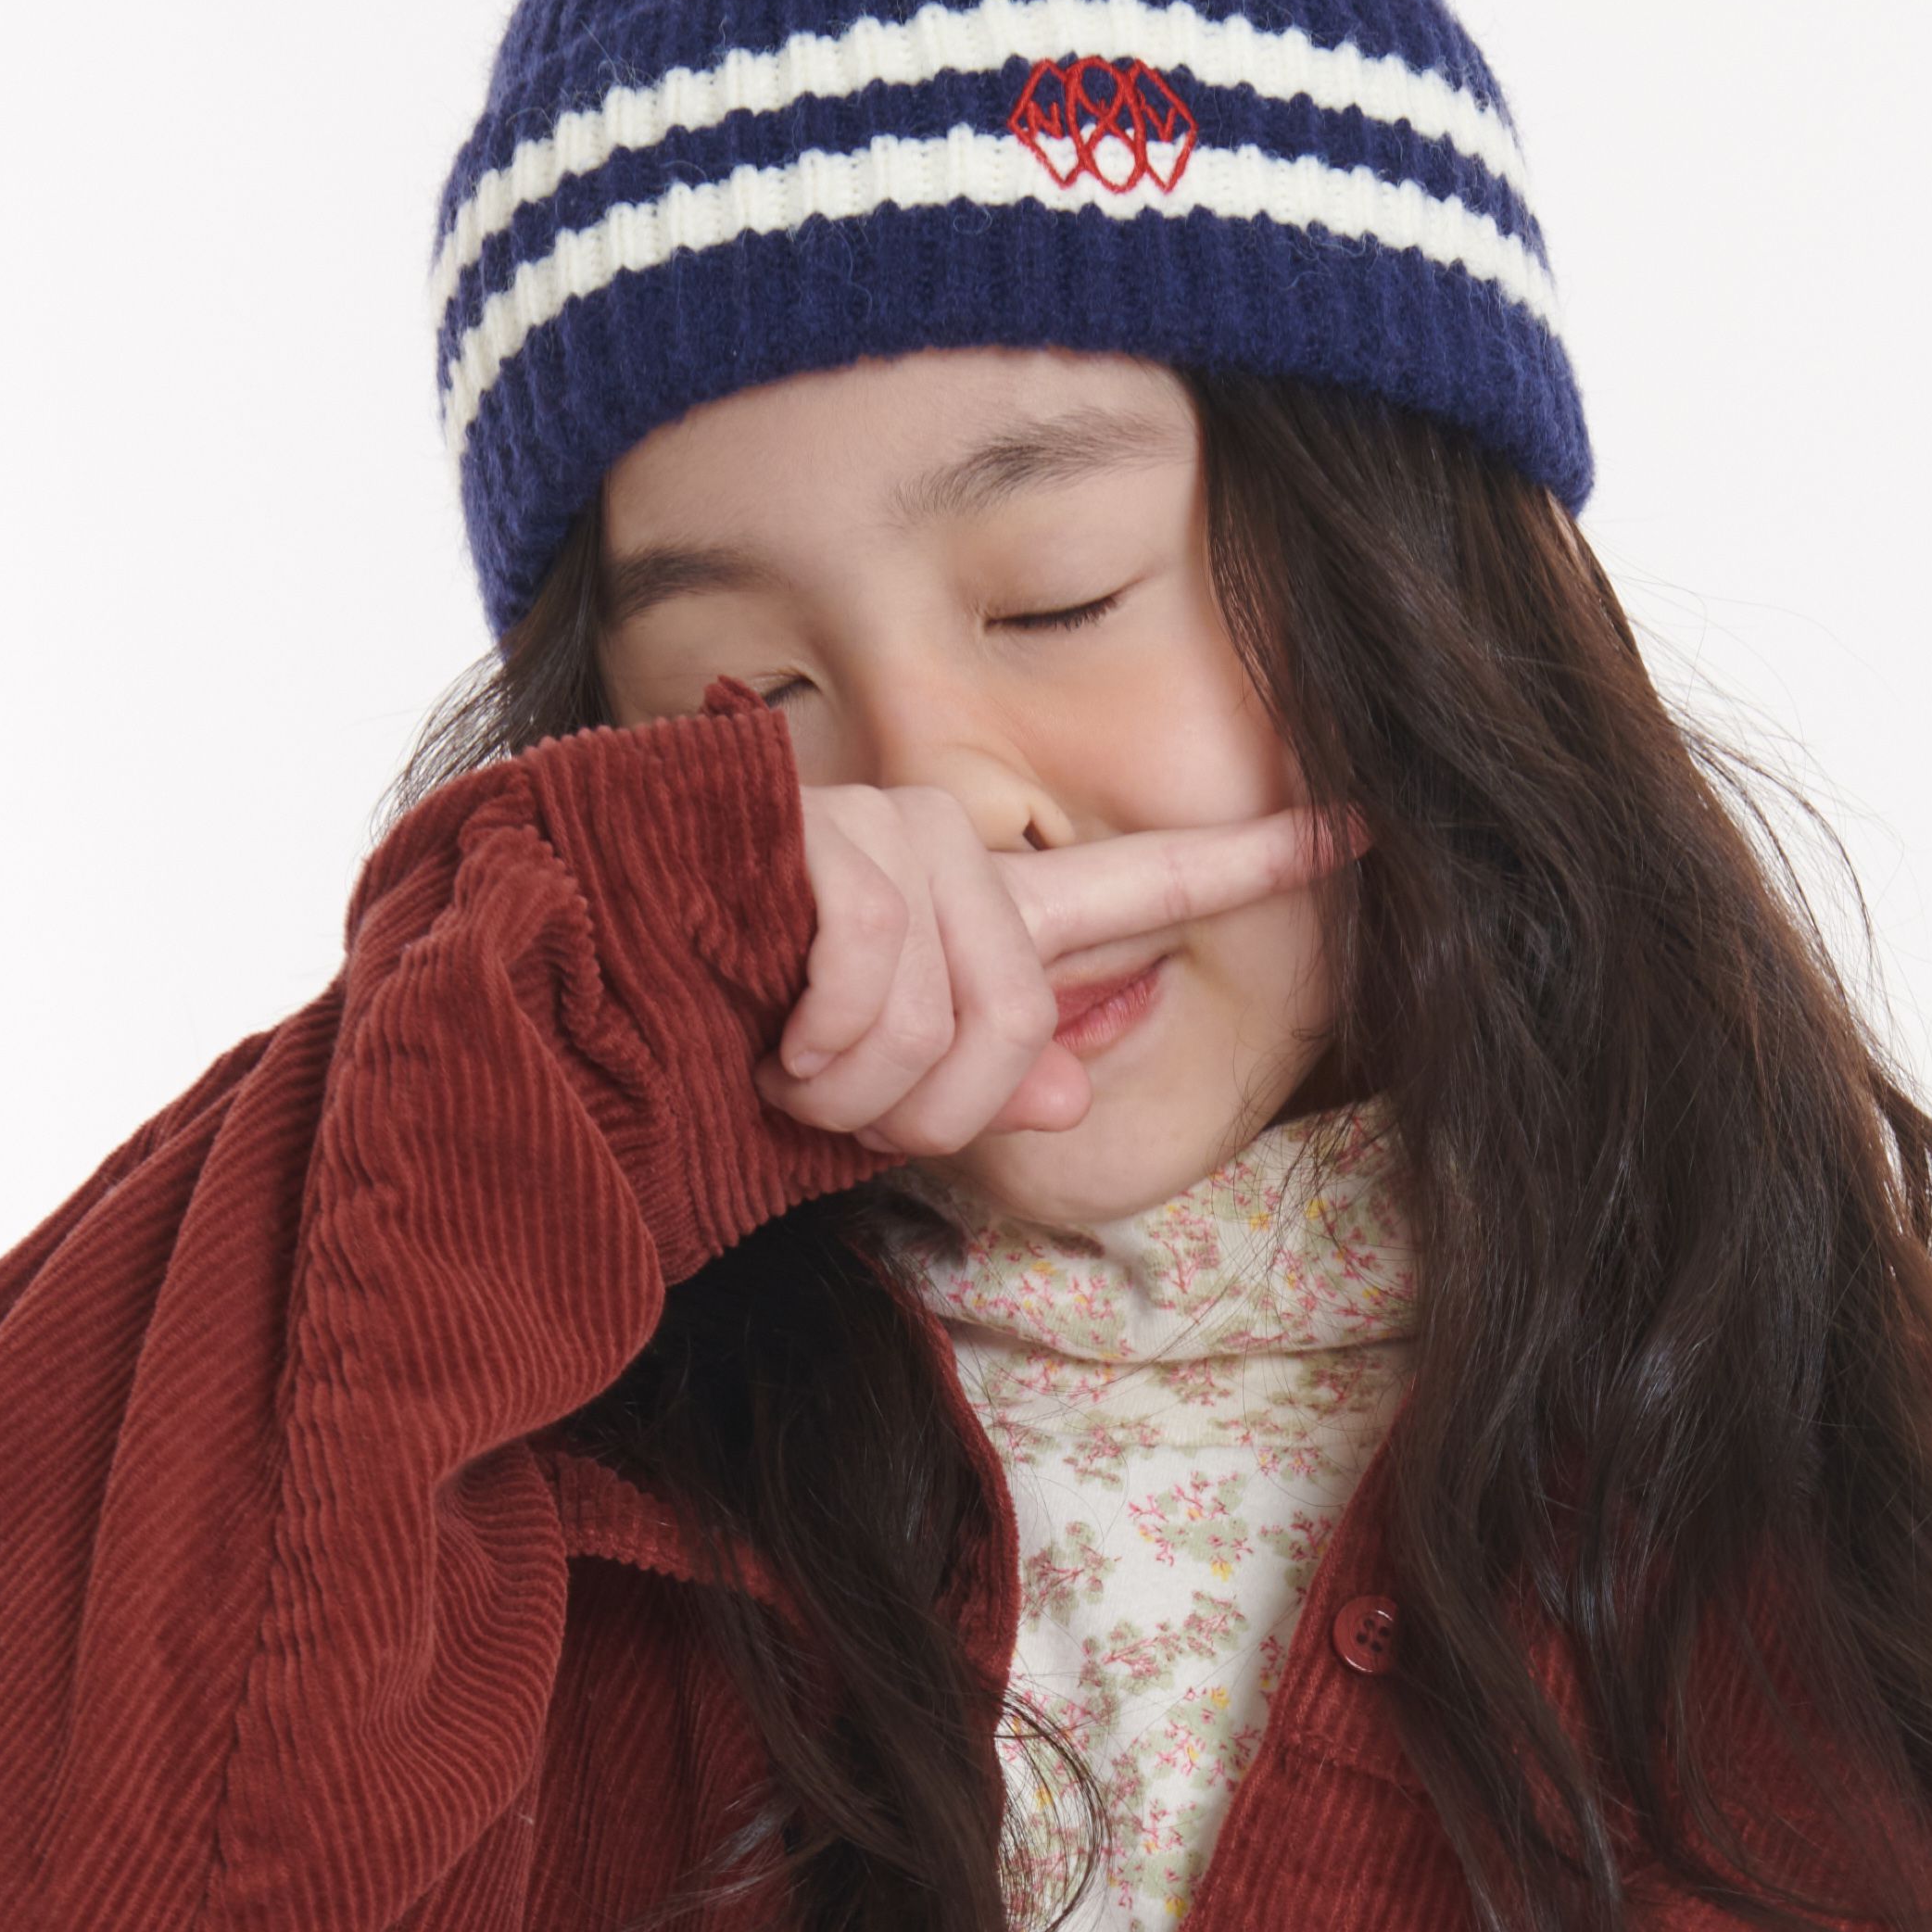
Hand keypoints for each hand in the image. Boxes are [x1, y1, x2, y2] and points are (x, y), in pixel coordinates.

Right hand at [764, 788, 1359, 1157]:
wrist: (569, 990)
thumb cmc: (707, 1042)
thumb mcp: (865, 1094)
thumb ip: (982, 1081)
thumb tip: (1069, 1078)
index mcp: (972, 909)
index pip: (1137, 880)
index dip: (1253, 861)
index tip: (1362, 825)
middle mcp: (940, 851)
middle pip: (1020, 1008)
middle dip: (933, 1104)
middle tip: (834, 1105)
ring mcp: (876, 828)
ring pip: (955, 1006)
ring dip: (859, 1083)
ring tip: (779, 1060)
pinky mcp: (815, 829)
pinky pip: (877, 974)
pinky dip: (814, 1043)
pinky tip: (752, 1025)